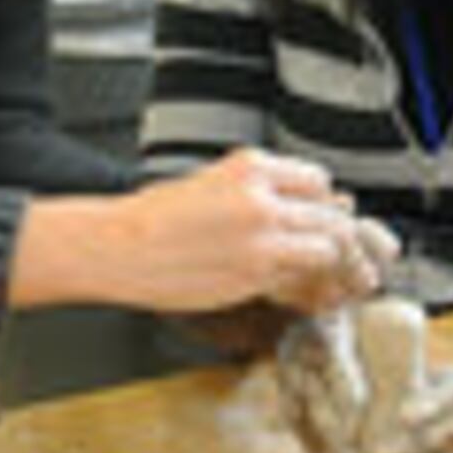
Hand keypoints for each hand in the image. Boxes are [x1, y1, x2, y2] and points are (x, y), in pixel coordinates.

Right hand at [99, 151, 379, 313]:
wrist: (118, 248)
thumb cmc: (153, 218)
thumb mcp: (211, 181)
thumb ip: (256, 190)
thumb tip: (296, 205)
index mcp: (250, 167)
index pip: (317, 181)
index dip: (321, 202)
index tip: (319, 214)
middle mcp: (262, 200)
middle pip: (331, 216)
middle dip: (334, 234)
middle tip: (330, 247)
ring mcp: (261, 239)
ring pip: (326, 249)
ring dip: (326, 261)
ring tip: (316, 269)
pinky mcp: (254, 276)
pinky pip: (299, 279)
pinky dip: (302, 284)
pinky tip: (291, 285)